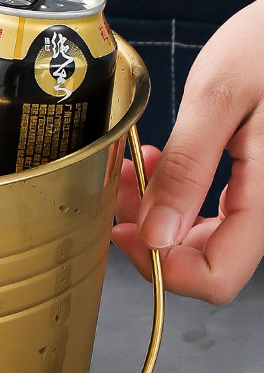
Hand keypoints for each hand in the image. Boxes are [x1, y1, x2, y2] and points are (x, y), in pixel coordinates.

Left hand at [111, 0, 263, 303]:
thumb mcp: (217, 97)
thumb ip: (188, 168)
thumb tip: (156, 234)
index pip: (218, 275)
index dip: (163, 265)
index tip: (124, 230)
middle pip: (210, 259)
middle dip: (154, 232)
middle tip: (121, 188)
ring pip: (209, 234)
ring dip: (162, 210)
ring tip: (134, 168)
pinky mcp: (260, 178)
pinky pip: (218, 207)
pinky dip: (182, 193)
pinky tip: (163, 160)